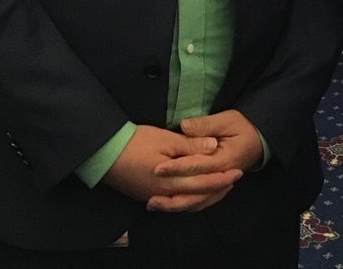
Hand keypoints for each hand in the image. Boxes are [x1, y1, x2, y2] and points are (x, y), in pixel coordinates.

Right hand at [103, 125, 241, 211]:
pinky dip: (189, 199)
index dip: (222, 177)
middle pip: (197, 196)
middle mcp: (166, 194)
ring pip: (187, 203)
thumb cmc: (136, 142)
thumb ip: (190, 146)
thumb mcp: (166, 139)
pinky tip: (194, 193)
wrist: (105, 154)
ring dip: (205, 196)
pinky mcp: (149, 195)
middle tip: (234, 179)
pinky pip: (175, 202)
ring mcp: (156, 197)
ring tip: (219, 187)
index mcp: (172, 181)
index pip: (204, 182)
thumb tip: (214, 147)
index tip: (238, 171)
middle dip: (217, 188)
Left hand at [147, 110, 263, 212]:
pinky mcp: (216, 189)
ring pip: (197, 202)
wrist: (258, 139)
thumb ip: (205, 125)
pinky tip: (170, 206)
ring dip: (176, 205)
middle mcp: (222, 178)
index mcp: (225, 160)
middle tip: (150, 195)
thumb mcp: (226, 120)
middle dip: (171, 194)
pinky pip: (201, 203)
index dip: (176, 168)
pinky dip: (185, 206)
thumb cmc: (242, 126)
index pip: (197, 166)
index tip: (157, 168)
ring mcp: (220, 186)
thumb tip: (184, 125)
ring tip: (154, 204)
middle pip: (195, 191)